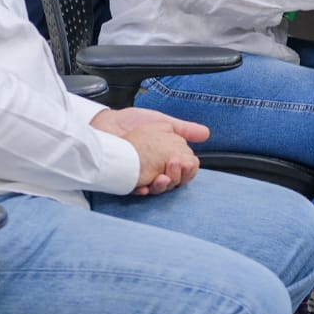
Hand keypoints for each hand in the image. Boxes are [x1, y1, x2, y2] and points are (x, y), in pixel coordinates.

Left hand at [91, 108, 208, 194]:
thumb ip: (184, 129)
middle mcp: (157, 168)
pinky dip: (144, 189)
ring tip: (161, 177)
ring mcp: (143, 175)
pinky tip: (145, 186)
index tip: (187, 165)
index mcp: (167, 157)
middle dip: (178, 178)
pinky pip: (139, 190)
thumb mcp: (162, 123)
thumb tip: (206, 133)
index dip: (189, 170)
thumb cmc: (132, 123)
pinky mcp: (129, 180)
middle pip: (175, 182)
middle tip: (173, 166)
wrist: (108, 124)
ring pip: (160, 189)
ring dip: (163, 186)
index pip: (185, 170)